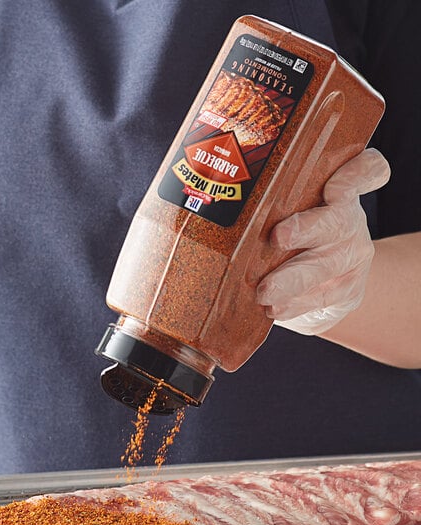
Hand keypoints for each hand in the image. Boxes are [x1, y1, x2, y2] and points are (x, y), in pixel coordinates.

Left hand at [256, 148, 390, 334]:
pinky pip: (322, 298)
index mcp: (338, 191)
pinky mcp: (347, 291)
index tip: (334, 186)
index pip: (366, 171)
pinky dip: (295, 304)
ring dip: (294, 278)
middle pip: (339, 219)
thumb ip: (263, 201)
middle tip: (277, 238)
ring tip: (265, 292)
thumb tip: (203, 196)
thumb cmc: (291, 235)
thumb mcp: (283, 210)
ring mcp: (351, 257)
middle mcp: (349, 221)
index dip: (358, 175)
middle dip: (306, 228)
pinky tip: (274, 309)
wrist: (325, 281)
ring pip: (328, 265)